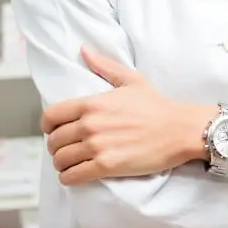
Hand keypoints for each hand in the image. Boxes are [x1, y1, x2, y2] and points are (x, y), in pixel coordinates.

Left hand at [41, 46, 212, 184]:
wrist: (178, 130)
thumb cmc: (156, 106)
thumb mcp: (131, 79)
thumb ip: (103, 65)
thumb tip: (83, 50)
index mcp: (92, 103)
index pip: (50, 116)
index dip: (48, 125)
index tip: (55, 129)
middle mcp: (90, 125)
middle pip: (53, 140)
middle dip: (56, 146)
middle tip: (66, 148)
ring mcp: (97, 147)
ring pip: (60, 160)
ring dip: (62, 163)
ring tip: (70, 162)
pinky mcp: (106, 166)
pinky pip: (72, 176)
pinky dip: (69, 178)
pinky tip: (75, 174)